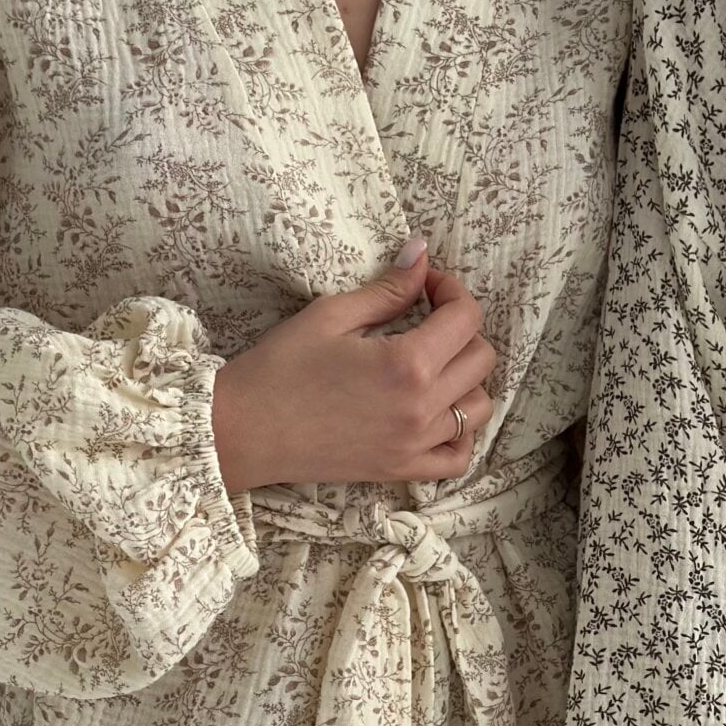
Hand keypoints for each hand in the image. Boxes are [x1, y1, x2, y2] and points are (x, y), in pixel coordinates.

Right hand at [211, 237, 495, 491]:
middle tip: (426, 320)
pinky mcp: (402, 471)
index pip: (465, 318)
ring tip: (433, 366)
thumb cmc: (279, 369)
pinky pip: (458, 458)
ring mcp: (416, 444)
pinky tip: (438, 414)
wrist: (243, 431)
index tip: (425, 285)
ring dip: (466, 380)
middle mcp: (421, 407)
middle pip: (481, 360)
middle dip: (461, 329)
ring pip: (478, 408)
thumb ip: (387, 289)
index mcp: (406, 363)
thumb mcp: (331, 315)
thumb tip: (420, 255)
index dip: (451, 290)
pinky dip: (461, 435)